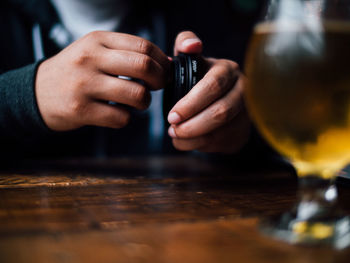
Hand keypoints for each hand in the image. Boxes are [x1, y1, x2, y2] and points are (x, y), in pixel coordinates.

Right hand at [35, 31, 169, 130]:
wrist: (37, 92)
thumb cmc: (75, 72)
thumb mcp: (94, 51)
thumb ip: (126, 53)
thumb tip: (165, 62)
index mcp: (97, 40)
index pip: (143, 46)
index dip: (161, 61)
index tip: (165, 71)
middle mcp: (90, 59)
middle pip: (143, 67)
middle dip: (160, 80)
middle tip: (158, 86)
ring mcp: (84, 85)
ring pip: (136, 94)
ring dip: (145, 102)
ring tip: (137, 101)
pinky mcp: (81, 110)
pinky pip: (121, 118)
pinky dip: (126, 118)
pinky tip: (117, 113)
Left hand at [167, 31, 250, 153]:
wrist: (217, 97)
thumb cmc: (199, 78)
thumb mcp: (192, 59)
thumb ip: (185, 45)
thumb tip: (191, 46)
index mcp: (228, 70)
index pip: (213, 86)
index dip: (191, 104)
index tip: (172, 116)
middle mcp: (243, 91)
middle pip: (221, 112)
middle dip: (192, 125)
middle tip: (172, 129)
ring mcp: (246, 114)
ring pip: (221, 132)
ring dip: (194, 138)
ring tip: (176, 136)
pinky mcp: (243, 133)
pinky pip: (221, 144)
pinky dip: (200, 146)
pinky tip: (187, 141)